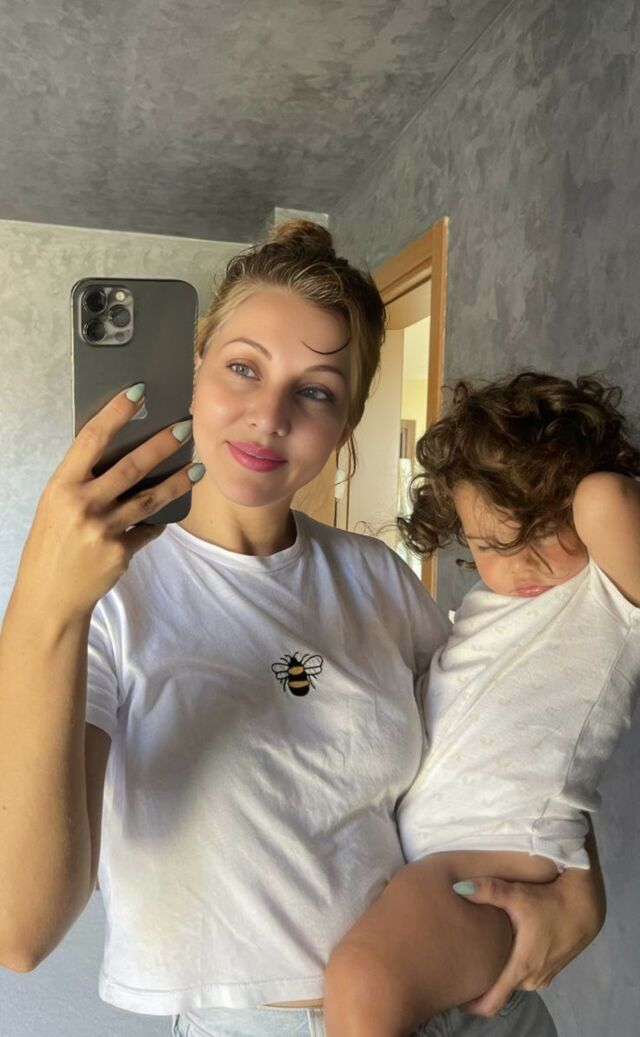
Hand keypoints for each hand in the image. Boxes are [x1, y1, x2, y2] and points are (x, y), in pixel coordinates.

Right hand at [18, 385, 202, 620]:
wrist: (49, 596)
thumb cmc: (52, 543)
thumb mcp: (56, 505)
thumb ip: (82, 481)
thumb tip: (118, 451)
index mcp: (61, 485)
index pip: (91, 439)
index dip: (116, 413)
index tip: (138, 392)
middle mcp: (82, 504)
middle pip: (132, 465)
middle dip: (162, 444)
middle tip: (185, 427)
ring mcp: (104, 529)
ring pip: (150, 498)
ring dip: (177, 481)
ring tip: (196, 467)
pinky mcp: (121, 551)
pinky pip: (148, 529)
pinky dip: (157, 522)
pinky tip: (165, 516)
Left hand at [454, 865, 605, 1016]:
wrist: (585, 905)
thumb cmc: (550, 902)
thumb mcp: (518, 894)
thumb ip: (488, 891)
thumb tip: (458, 887)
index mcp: (521, 968)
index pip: (492, 1003)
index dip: (472, 1004)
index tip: (454, 994)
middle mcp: (531, 980)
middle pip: (498, 991)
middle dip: (481, 983)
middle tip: (459, 965)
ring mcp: (542, 977)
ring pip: (512, 982)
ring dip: (498, 974)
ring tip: (477, 956)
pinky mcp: (550, 971)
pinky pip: (524, 976)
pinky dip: (512, 968)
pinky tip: (503, 950)